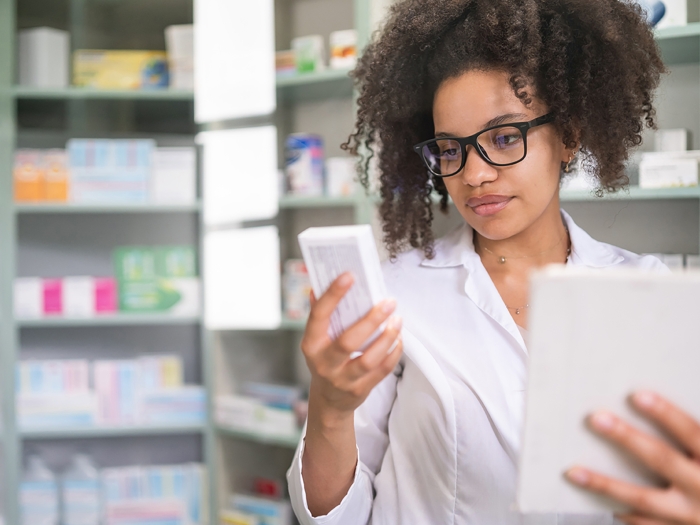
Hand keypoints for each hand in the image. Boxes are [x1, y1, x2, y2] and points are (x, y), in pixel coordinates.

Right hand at [301, 272, 403, 420]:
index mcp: (311, 344)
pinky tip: (398, 338)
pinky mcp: (360, 389)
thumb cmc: (325, 359)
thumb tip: (318, 285)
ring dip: (387, 337)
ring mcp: (343, 379)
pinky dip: (393, 353)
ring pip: (368, 359)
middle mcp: (325, 362)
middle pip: (348, 341)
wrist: (329, 400)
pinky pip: (382, 370)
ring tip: (397, 319)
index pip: (319, 316)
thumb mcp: (316, 339)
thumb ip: (319, 314)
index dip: (333, 295)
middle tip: (389, 302)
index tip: (349, 276)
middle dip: (371, 320)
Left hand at [565, 392, 699, 523]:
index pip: (691, 432)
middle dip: (627, 438)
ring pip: (643, 500)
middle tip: (598, 419)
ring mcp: (689, 517)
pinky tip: (595, 503)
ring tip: (574, 472)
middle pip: (661, 459)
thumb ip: (692, 436)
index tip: (638, 396)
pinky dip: (619, 514)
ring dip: (605, 485)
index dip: (666, 414)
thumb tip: (653, 406)